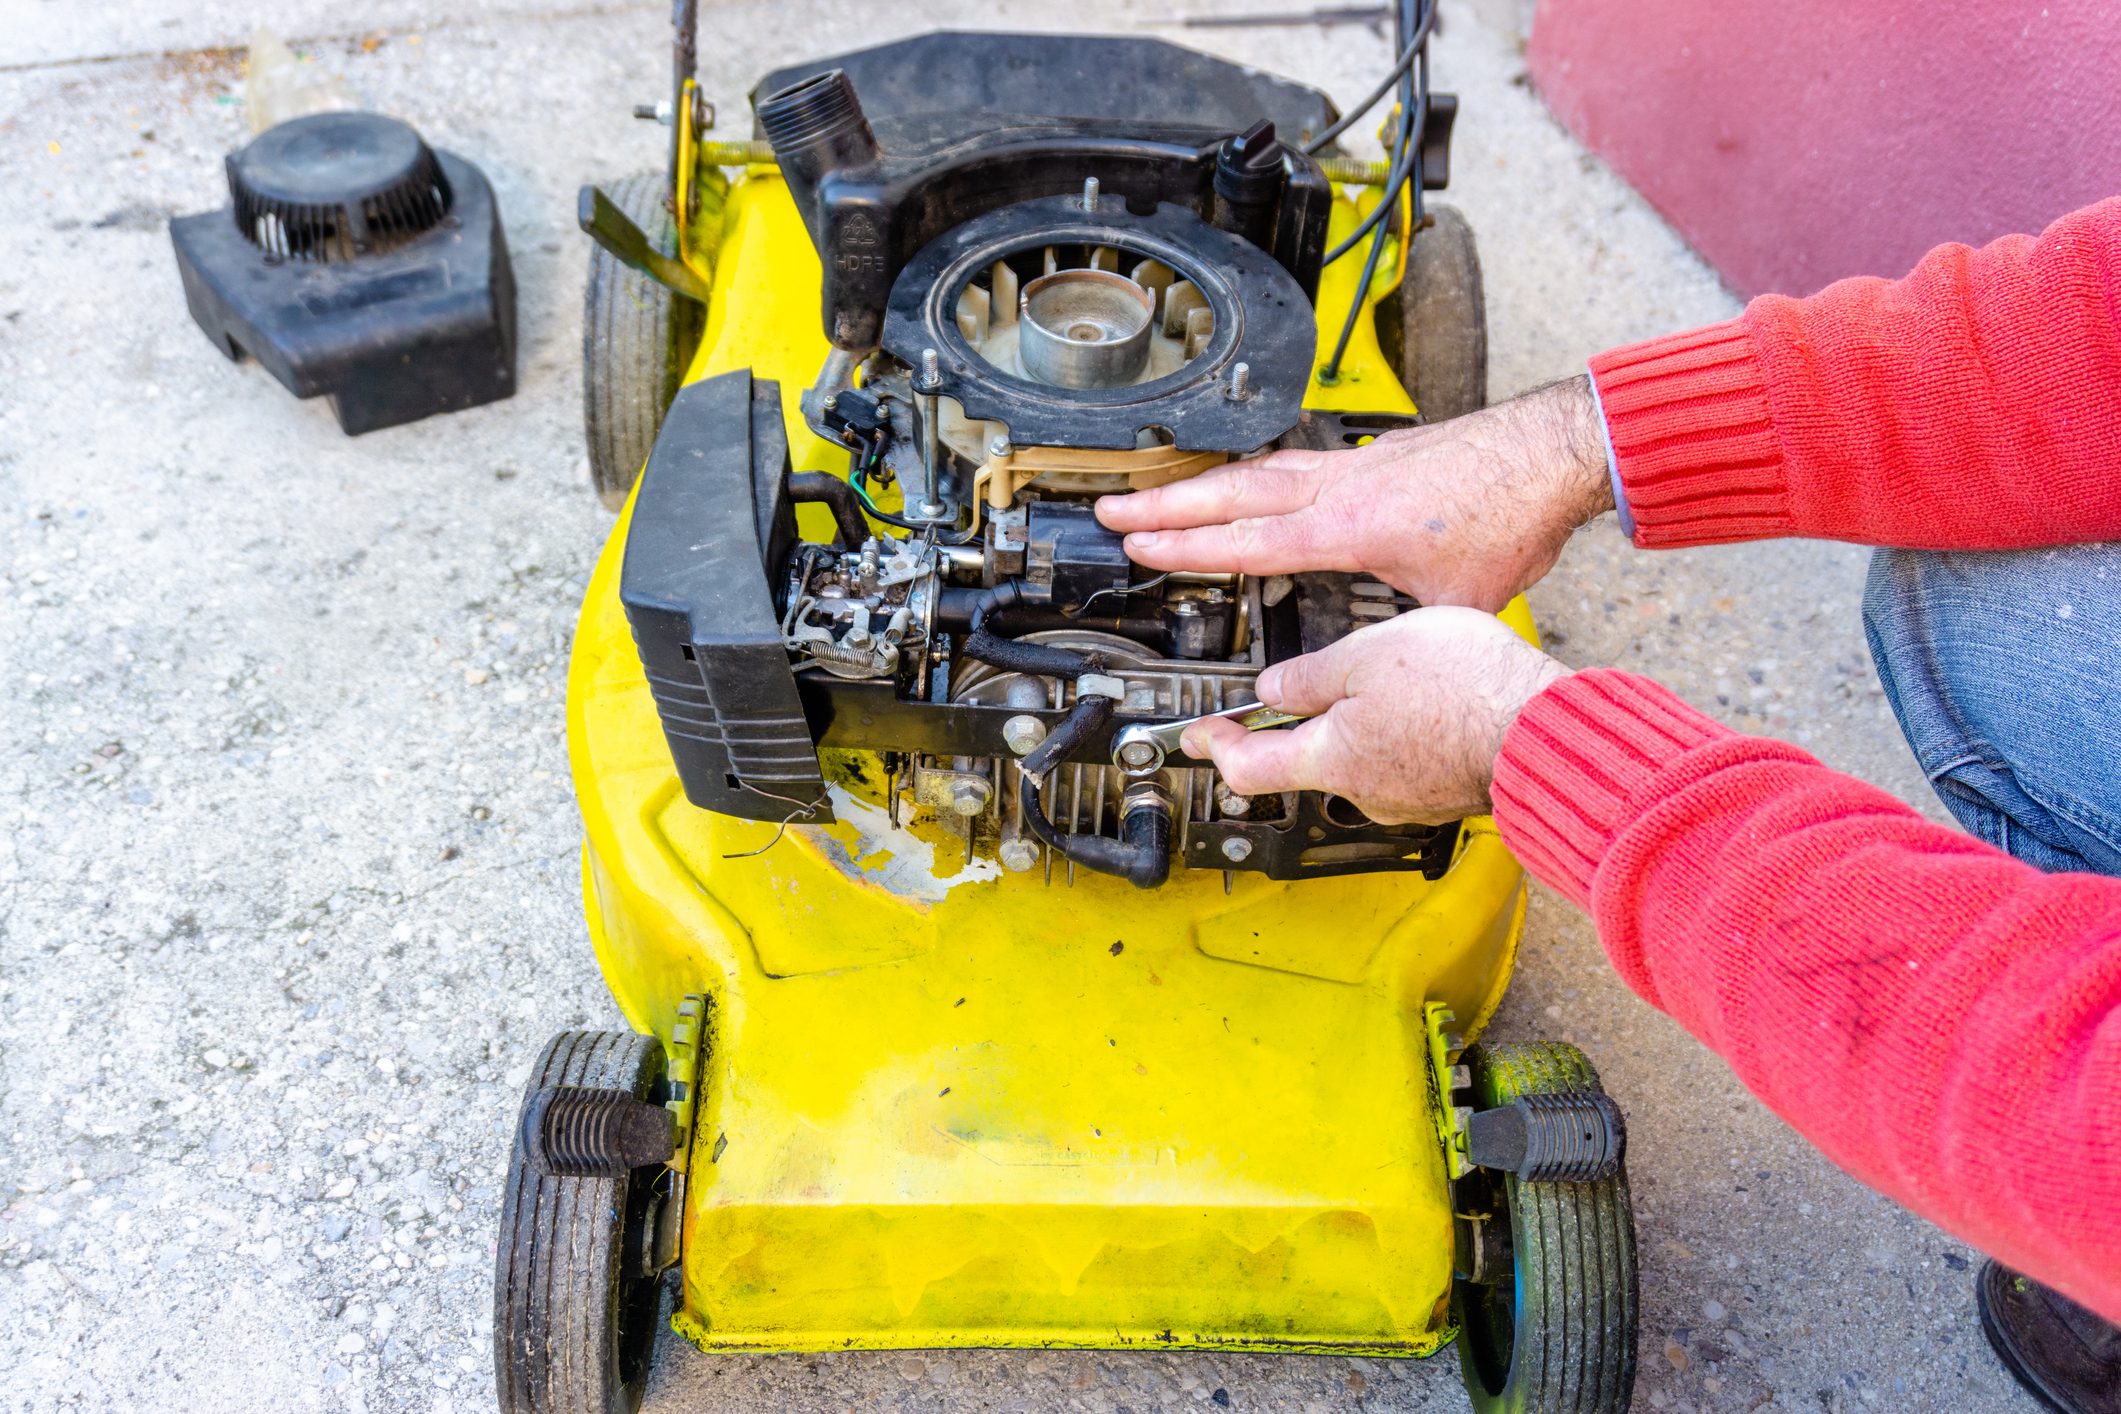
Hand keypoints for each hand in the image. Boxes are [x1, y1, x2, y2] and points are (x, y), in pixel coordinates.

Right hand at [1096, 376, 1611, 611]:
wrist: (1554, 453)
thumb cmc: (1513, 520)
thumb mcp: (1456, 603)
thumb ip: (1409, 628)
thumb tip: (1393, 657)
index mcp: (1348, 528)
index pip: (1246, 540)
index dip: (1185, 545)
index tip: (1137, 542)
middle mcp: (1342, 487)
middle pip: (1232, 493)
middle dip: (1165, 504)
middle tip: (1113, 508)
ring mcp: (1356, 464)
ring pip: (1261, 471)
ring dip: (1206, 485)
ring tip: (1162, 495)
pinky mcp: (1377, 454)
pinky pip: (1297, 461)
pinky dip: (1260, 472)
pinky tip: (1256, 480)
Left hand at [1183, 607, 1568, 824]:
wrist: (1549, 728)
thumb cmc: (1466, 691)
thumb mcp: (1367, 653)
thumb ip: (1312, 675)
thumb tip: (1276, 687)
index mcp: (1330, 757)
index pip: (1246, 768)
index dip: (1214, 748)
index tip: (1197, 735)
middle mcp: (1365, 791)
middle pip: (1306, 760)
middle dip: (1300, 721)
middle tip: (1303, 684)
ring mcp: (1411, 798)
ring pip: (1364, 758)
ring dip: (1363, 722)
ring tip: (1389, 676)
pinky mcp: (1450, 791)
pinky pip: (1409, 760)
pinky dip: (1406, 732)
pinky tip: (1430, 700)